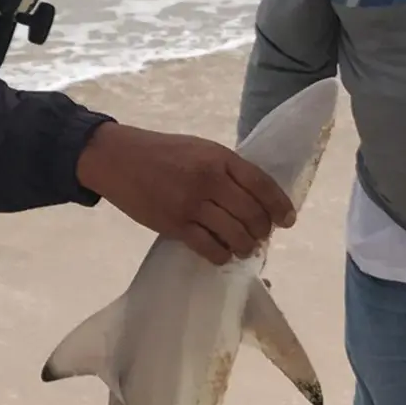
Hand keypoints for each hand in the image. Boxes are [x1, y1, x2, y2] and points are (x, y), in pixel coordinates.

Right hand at [76, 122, 296, 265]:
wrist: (117, 159)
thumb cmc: (161, 152)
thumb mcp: (199, 149)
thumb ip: (225, 169)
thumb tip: (253, 197)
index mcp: (219, 158)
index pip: (261, 184)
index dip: (279, 205)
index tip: (288, 220)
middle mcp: (210, 181)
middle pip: (252, 213)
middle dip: (262, 230)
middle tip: (261, 236)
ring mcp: (192, 204)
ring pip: (234, 234)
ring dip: (245, 246)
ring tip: (245, 248)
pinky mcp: (175, 225)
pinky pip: (208, 247)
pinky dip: (221, 255)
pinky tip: (222, 255)